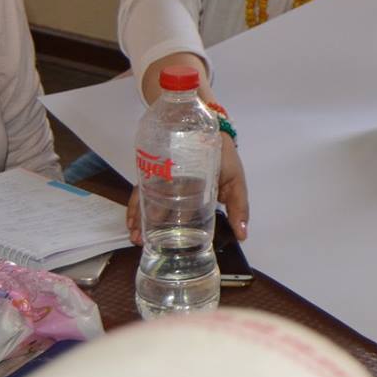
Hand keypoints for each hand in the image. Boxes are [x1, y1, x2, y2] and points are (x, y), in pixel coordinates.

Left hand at [128, 131, 246, 244]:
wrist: (206, 125)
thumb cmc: (223, 156)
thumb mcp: (236, 182)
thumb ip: (238, 208)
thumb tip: (244, 236)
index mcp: (198, 198)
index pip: (187, 221)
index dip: (178, 237)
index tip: (171, 251)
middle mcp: (180, 193)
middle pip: (165, 217)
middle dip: (156, 233)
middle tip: (148, 246)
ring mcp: (164, 183)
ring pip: (151, 206)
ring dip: (142, 223)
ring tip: (136, 237)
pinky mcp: (151, 172)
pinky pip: (141, 192)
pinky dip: (135, 206)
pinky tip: (132, 220)